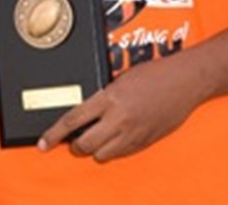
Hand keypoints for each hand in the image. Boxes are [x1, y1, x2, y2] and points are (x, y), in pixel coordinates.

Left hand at [37, 53, 206, 161]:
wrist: (184, 81)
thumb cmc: (153, 73)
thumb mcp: (120, 78)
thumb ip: (103, 96)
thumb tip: (87, 111)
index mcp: (109, 98)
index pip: (73, 120)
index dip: (55, 134)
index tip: (43, 143)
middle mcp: (119, 119)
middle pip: (85, 145)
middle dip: (75, 145)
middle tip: (73, 140)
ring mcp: (133, 134)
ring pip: (102, 155)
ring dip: (95, 149)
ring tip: (96, 138)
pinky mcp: (145, 143)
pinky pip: (121, 155)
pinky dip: (113, 150)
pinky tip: (115, 139)